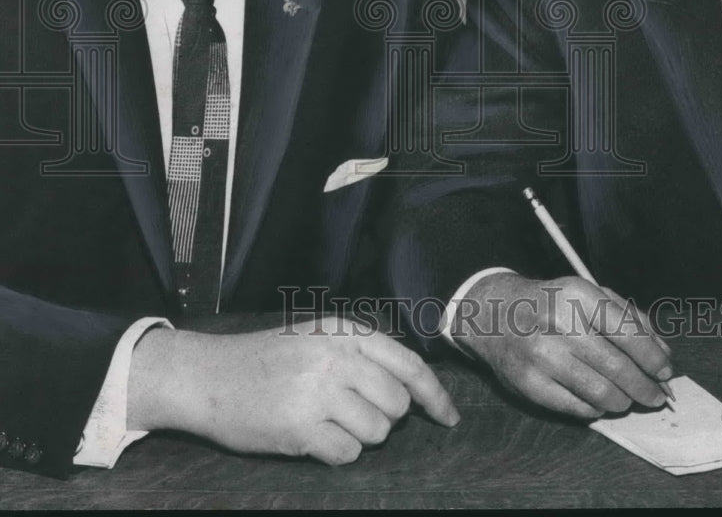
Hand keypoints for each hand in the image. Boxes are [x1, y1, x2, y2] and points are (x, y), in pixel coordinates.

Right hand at [128, 317, 459, 463]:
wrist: (208, 375)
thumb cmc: (267, 358)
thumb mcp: (317, 337)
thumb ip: (361, 352)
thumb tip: (411, 385)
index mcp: (345, 332)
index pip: (408, 364)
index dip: (435, 395)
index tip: (449, 418)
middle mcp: (336, 357)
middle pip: (397, 404)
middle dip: (383, 416)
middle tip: (350, 410)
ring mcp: (319, 392)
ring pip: (377, 432)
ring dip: (359, 435)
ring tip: (327, 420)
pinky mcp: (300, 428)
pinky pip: (348, 455)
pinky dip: (336, 453)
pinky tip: (312, 436)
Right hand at [450, 272, 673, 418]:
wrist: (494, 314)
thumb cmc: (551, 303)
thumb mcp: (588, 293)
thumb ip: (629, 317)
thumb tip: (663, 353)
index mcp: (577, 294)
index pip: (628, 332)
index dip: (653, 357)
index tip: (666, 371)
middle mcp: (559, 323)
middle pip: (619, 368)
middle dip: (647, 386)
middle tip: (657, 395)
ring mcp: (542, 357)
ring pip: (603, 394)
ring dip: (625, 401)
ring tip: (629, 398)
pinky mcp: (530, 385)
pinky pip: (579, 409)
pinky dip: (598, 409)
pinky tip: (599, 400)